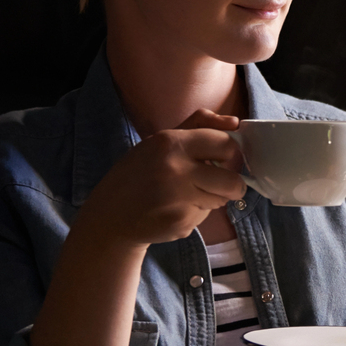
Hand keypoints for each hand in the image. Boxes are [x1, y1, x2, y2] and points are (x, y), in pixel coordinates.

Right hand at [76, 109, 245, 248]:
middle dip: (233, 184)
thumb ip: (200, 124)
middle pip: (232, 181)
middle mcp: (176, 170)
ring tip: (188, 194)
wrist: (111, 213)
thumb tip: (234, 123)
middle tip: (222, 184)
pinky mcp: (180, 223)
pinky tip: (175, 209)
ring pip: (221, 200)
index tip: (225, 160)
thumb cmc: (140, 172)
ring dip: (213, 198)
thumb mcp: (162, 139)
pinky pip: (205, 216)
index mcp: (172, 142)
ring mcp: (178, 200)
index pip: (226, 145)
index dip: (231, 154)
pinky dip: (196, 213)